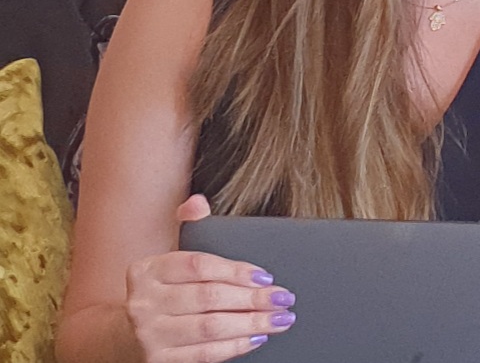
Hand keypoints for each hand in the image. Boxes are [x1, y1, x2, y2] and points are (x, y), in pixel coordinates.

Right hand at [124, 194, 296, 362]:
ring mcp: (149, 335)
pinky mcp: (158, 362)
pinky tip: (257, 337)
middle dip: (252, 298)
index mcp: (147, 270)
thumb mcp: (168, 256)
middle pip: (209, 297)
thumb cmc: (162, 289)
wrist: (126, 335)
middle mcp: (144, 303)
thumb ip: (188, 225)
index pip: (198, 266)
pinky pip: (204, 354)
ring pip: (210, 328)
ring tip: (279, 318)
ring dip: (250, 323)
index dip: (235, 270)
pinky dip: (234, 346)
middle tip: (283, 298)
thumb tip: (199, 203)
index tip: (266, 276)